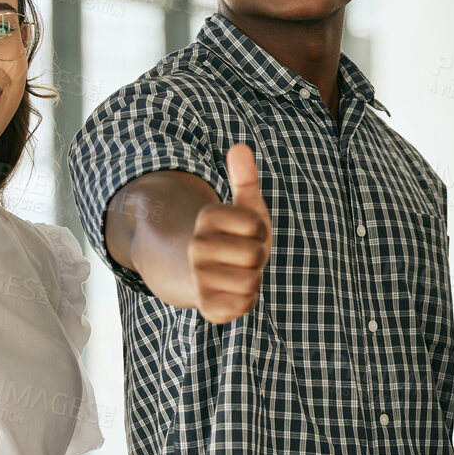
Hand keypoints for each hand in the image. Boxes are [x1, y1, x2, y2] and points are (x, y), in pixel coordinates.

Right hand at [189, 142, 272, 323]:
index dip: (258, 230)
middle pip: (256, 255)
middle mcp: (196, 247)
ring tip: (238, 273)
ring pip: (252, 281)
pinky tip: (233, 292)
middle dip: (257, 256)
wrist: (195, 275)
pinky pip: (245, 306)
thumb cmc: (229, 238)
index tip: (245, 232)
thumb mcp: (241, 207)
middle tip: (243, 255)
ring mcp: (198, 279)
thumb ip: (245, 179)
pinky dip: (246, 300)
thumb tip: (240, 147)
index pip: (256, 225)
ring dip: (252, 278)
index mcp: (206, 218)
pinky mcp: (207, 308)